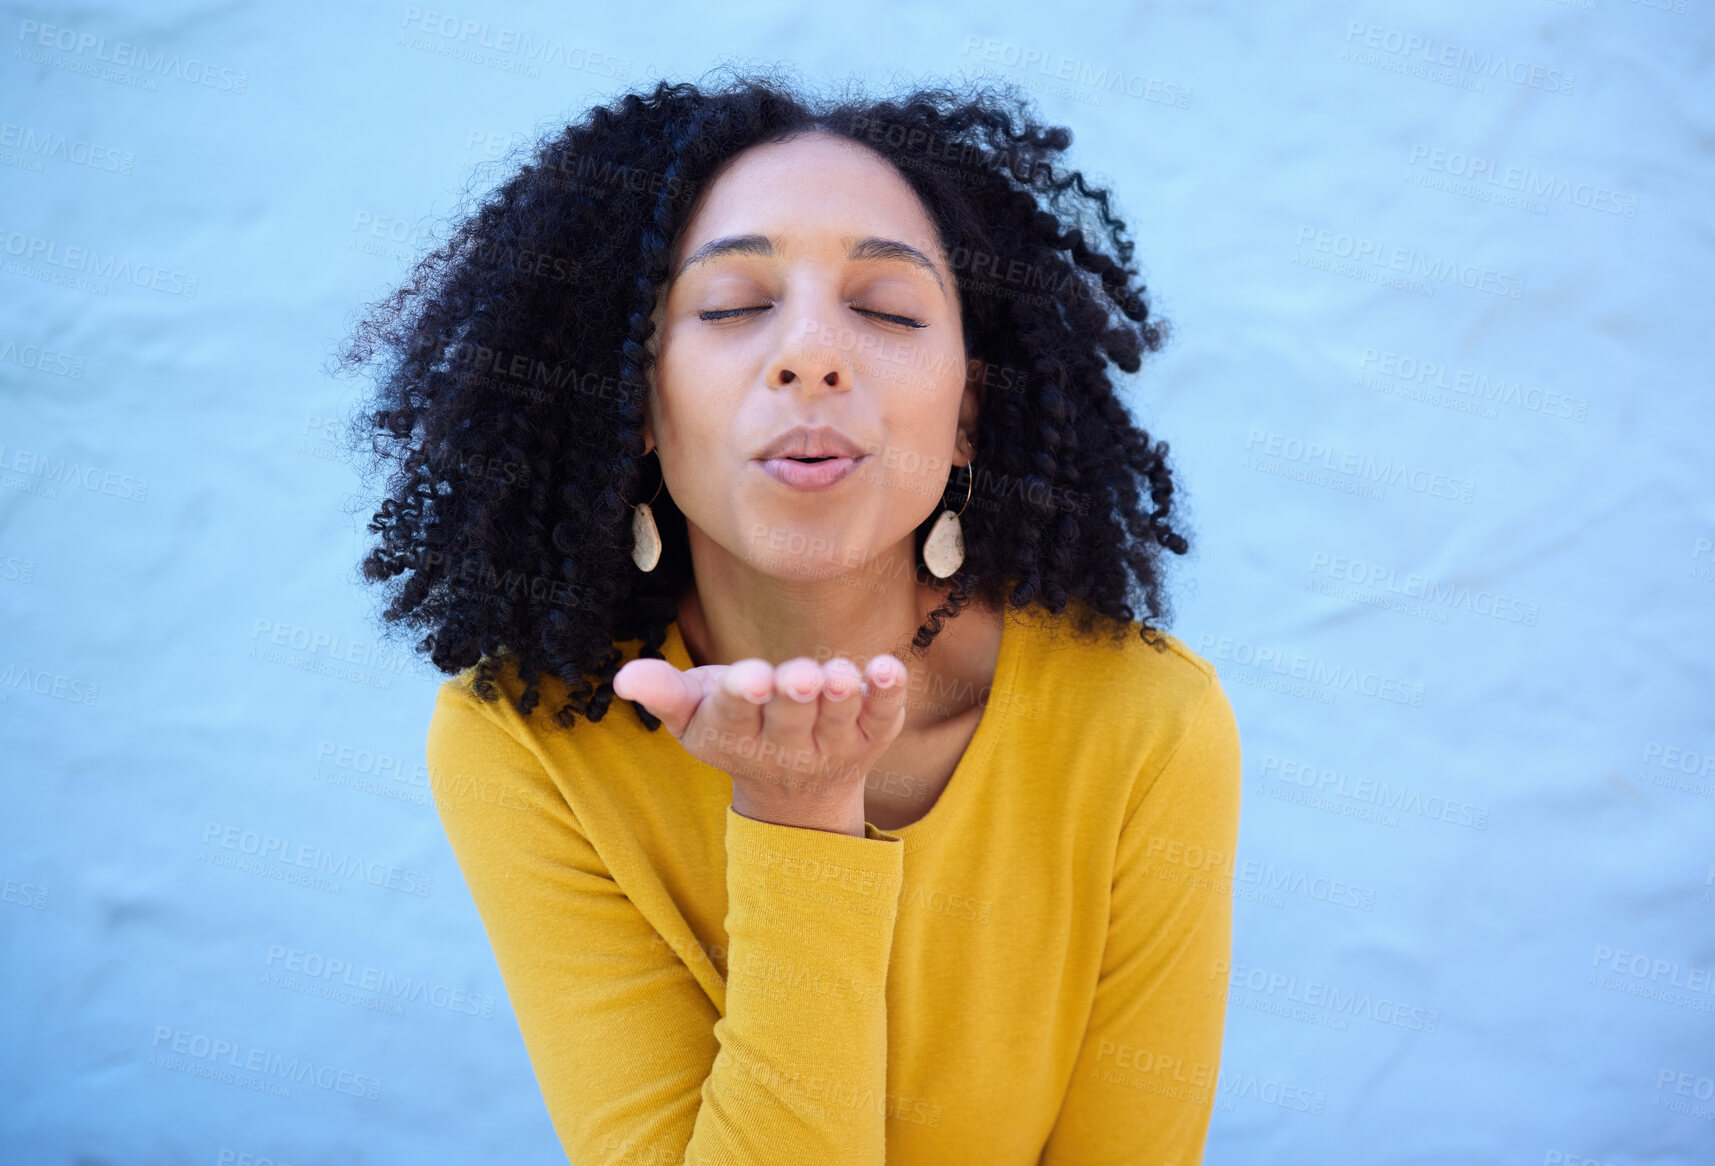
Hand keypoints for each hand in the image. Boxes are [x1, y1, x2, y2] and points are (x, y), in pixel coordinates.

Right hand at [612, 652, 909, 834]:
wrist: (796, 793)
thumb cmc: (737, 730)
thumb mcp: (695, 716)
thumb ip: (664, 694)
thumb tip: (623, 677)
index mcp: (737, 737)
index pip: (736, 717)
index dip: (743, 697)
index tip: (749, 677)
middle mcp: (786, 747)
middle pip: (790, 719)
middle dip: (793, 695)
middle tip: (798, 675)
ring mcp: (832, 744)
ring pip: (837, 719)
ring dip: (841, 696)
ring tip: (841, 674)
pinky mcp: (872, 736)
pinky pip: (883, 716)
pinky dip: (889, 694)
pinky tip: (890, 666)